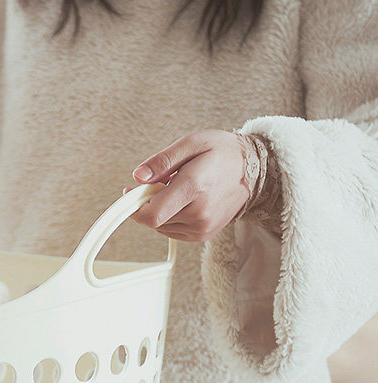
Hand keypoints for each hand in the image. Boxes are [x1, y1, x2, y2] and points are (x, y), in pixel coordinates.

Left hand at [125, 130, 249, 241]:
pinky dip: (170, 217)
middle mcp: (198, 213)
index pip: (151, 214)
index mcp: (194, 188)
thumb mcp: (192, 143)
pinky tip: (184, 201)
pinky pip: (172, 230)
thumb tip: (138, 177)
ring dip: (160, 210)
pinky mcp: (202, 235)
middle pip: (154, 220)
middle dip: (148, 202)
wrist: (254, 170)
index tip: (132, 193)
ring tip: (177, 189)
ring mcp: (201, 227)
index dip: (136, 206)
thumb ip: (162, 161)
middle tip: (160, 182)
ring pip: (161, 226)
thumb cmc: (223, 153)